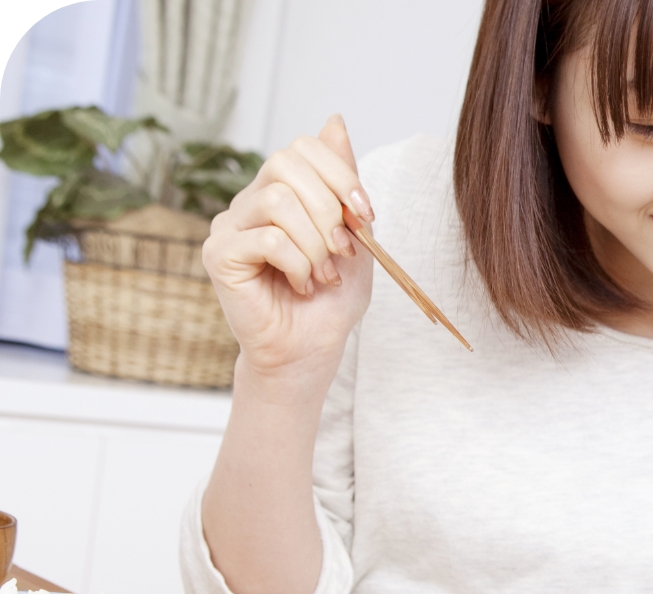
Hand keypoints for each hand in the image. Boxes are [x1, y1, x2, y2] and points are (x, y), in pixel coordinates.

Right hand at [202, 114, 374, 390]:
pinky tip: (302, 285)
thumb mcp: (354, 234)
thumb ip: (343, 181)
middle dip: (330, 208)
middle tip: (343, 251)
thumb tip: (335, 120)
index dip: (340, 175)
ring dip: (315, 242)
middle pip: (287, 164)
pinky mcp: (219, 254)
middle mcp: (250, 201)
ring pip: (278, 201)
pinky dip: (298, 264)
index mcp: (282, 190)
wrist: (312, 347)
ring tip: (323, 274)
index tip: (366, 215)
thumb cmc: (332, 297)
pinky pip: (267, 238)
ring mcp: (229, 225)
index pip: (303, 147)